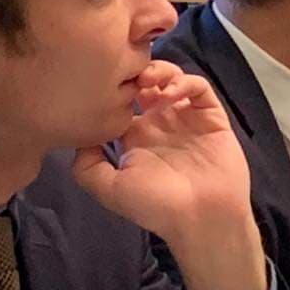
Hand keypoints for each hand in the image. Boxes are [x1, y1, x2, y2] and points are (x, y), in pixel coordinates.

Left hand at [71, 62, 266, 289]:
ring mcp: (186, 119)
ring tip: (148, 81)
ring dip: (159, 71)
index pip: (121, 100)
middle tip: (127, 75)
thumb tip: (78, 136)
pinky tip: (171, 94)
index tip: (103, 84)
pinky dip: (185, 82)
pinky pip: (199, 88)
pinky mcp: (211, 117)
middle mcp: (160, 124)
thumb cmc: (155, 205)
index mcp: (135, 138)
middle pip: (146, 83)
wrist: (201, 218)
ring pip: (172, 78)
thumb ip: (87, 166)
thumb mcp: (109, 190)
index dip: (113, 88)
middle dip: (135, 72)